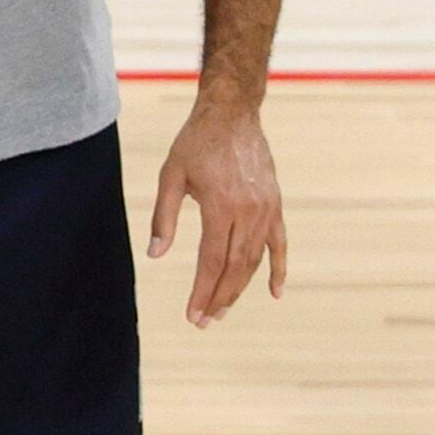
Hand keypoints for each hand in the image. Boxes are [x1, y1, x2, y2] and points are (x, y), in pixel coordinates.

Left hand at [147, 94, 286, 328]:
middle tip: (205, 321)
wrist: (233, 113)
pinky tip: (274, 293)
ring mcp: (267, 208)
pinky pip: (280, 243)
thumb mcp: (171, 175)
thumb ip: (163, 217)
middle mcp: (249, 211)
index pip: (212, 262)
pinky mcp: (276, 204)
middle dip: (220, 297)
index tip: (193, 315)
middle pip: (235, 267)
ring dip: (241, 289)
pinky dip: (278, 269)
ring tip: (224, 310)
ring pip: (255, 259)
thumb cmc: (196, 142)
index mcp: (221, 206)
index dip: (202, 292)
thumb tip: (155, 256)